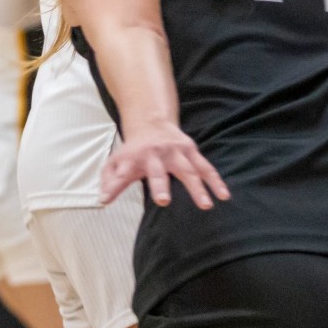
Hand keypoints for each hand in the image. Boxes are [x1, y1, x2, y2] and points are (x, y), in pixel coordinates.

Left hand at [101, 124, 230, 209]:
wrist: (151, 122)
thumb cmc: (133, 150)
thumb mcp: (116, 162)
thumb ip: (110, 181)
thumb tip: (103, 200)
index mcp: (134, 158)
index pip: (123, 172)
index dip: (116, 182)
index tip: (109, 194)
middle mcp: (155, 154)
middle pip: (158, 171)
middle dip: (160, 185)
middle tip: (162, 201)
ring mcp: (175, 152)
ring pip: (188, 170)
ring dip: (197, 187)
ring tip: (206, 205)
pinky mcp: (191, 151)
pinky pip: (205, 168)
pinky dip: (215, 181)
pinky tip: (224, 195)